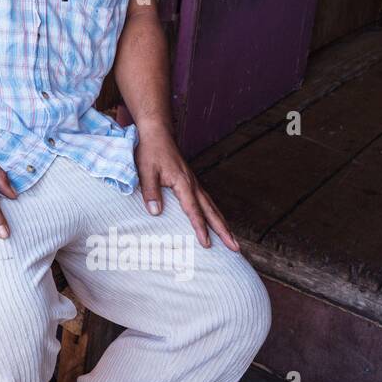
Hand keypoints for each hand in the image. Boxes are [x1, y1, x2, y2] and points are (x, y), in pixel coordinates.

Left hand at [134, 123, 239, 250]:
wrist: (158, 133)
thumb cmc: (150, 151)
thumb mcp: (146, 170)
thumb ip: (151, 191)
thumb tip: (156, 213)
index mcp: (183, 183)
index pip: (194, 210)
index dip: (200, 228)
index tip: (207, 244)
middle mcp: (193, 184)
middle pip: (212, 211)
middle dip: (224, 231)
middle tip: (235, 248)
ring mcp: (194, 183)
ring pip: (212, 207)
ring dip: (222, 224)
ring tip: (232, 240)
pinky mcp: (191, 182)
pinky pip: (206, 201)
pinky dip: (214, 213)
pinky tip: (215, 220)